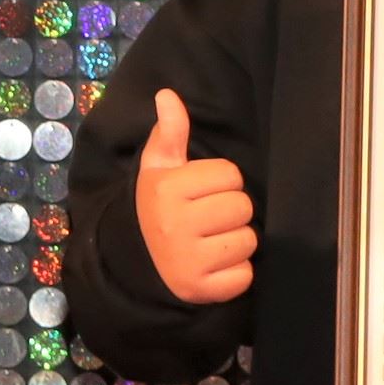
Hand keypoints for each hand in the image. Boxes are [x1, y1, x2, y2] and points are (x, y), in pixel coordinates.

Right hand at [133, 88, 259, 306]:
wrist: (135, 264)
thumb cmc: (156, 208)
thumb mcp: (157, 170)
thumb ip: (169, 134)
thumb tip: (168, 94)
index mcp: (167, 190)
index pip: (230, 175)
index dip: (220, 182)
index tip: (200, 193)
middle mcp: (175, 225)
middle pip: (242, 206)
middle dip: (230, 211)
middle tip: (207, 219)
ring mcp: (188, 260)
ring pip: (248, 241)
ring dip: (235, 243)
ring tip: (211, 243)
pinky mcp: (201, 290)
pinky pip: (244, 275)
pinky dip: (235, 273)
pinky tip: (213, 266)